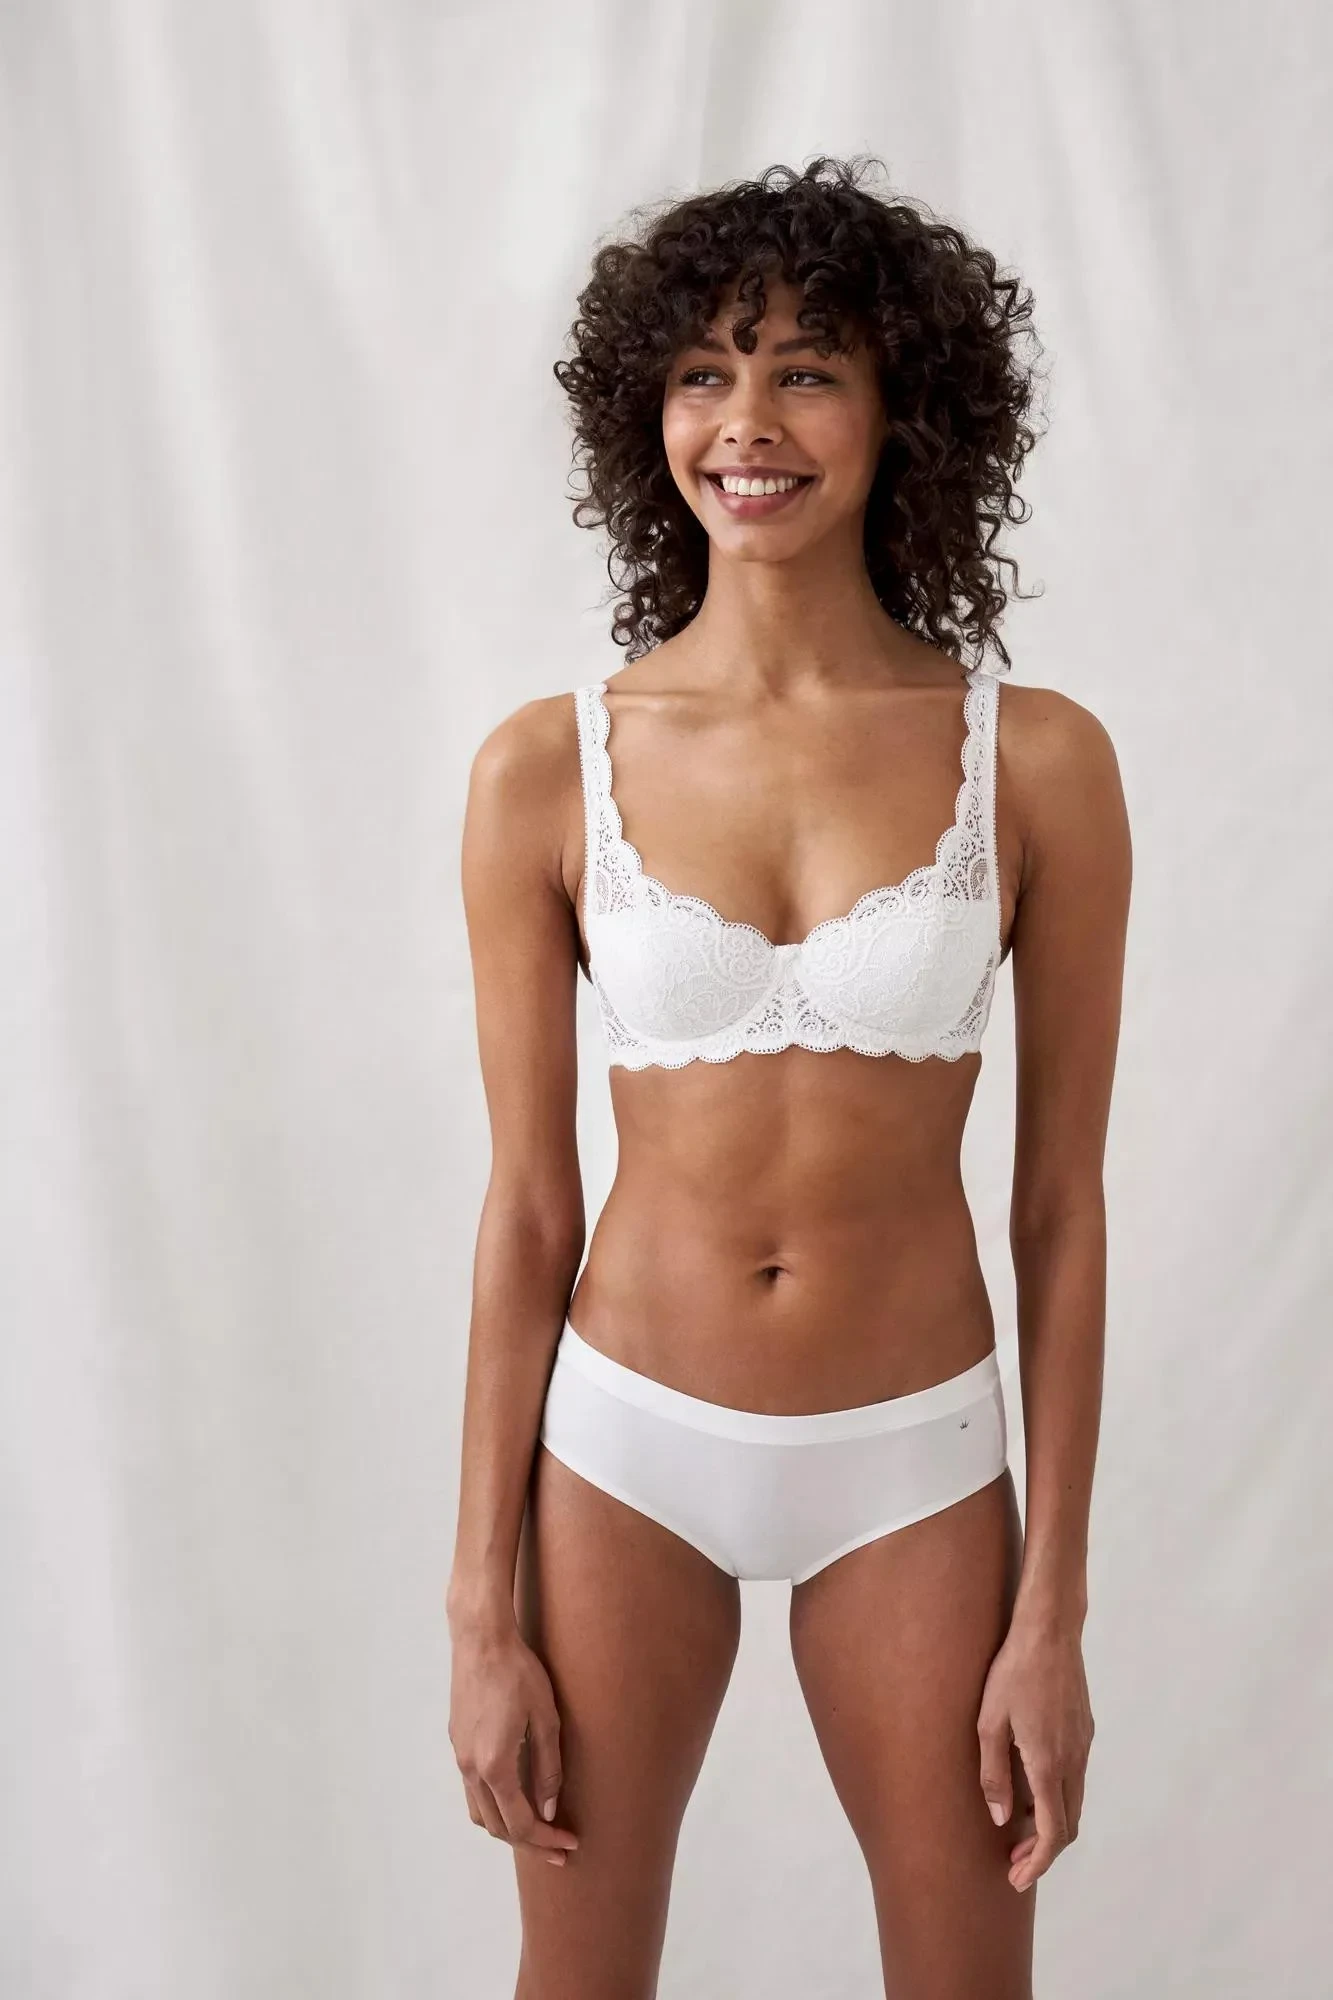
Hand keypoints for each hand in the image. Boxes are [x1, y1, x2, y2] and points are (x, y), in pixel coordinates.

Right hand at [447, 1619, 579, 1866]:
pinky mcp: (457, 1741)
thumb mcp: (546, 1719)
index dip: (546, 1841)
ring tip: (536, 1827)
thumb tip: (548, 1810)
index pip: (520, 1824)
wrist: (481, 1638)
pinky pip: (472, 1788)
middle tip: (558, 1847)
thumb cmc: (519, 1673)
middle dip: (529, 1843)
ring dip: (506, 1827)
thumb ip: (548, 1768)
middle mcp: (470, 1768)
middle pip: (496, 1827)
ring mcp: (459, 1755)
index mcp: (494, 1766)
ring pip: (479, 1811)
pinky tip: (514, 1793)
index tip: (569, 1845)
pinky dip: (493, 1804)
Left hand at [977, 1619, 1093, 1892]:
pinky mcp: (1084, 1730)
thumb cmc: (1012, 1671)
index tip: (1016, 1879)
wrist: (1050, 1630)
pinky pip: (1076, 1778)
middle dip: (1042, 1852)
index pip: (1052, 1834)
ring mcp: (1082, 1745)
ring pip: (1074, 1802)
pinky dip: (1058, 1798)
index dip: (1036, 1864)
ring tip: (1018, 1829)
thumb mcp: (988, 1721)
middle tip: (1012, 1861)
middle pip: (1068, 1825)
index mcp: (1048, 1764)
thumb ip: (993, 1774)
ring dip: (1051, 1824)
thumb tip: (1001, 1819)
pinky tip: (1031, 1788)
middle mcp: (1073, 1761)